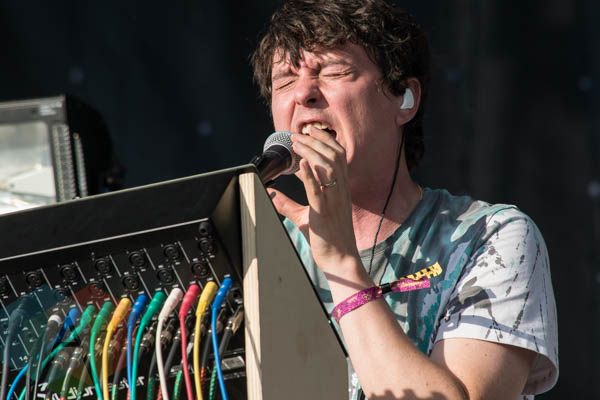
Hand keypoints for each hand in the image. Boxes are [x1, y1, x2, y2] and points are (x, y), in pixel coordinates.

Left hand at [267, 126, 359, 270]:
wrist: (340, 259)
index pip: (337, 156)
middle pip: (334, 155)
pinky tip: (301, 164)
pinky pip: (319, 190)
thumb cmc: (326, 237)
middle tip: (298, 134)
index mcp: (340, 189)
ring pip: (328, 167)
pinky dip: (310, 176)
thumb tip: (270, 193)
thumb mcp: (304, 216)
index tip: (309, 131)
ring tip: (297, 144)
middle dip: (316, 140)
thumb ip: (287, 204)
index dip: (324, 140)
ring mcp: (334, 200)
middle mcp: (340, 191)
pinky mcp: (324, 213)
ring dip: (311, 152)